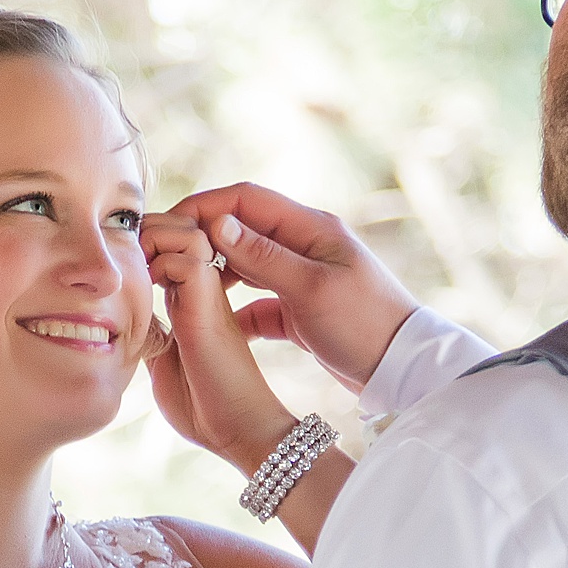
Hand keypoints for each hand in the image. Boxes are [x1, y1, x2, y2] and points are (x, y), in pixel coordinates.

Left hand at [140, 212, 293, 472]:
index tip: (120, 261)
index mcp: (190, 300)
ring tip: (136, 263)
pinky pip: (192, 256)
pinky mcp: (211, 305)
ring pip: (189, 231)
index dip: (146, 241)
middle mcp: (203, 289)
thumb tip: (122, 319)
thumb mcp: (163, 364)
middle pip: (181, 226)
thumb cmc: (204, 406)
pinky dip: (165, 258)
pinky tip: (148, 283)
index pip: (170, 245)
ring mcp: (209, 294)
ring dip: (157, 236)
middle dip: (148, 229)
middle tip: (124, 254)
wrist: (239, 432)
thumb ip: (150, 336)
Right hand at [169, 182, 416, 391]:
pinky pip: (258, 300)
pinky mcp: (302, 308)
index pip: (245, 199)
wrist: (404, 368)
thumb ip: (263, 256)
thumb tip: (218, 223)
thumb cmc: (364, 324)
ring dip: (214, 272)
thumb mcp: (311, 289)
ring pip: (246, 263)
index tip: (167, 225)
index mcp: (311, 227)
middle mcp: (305, 245)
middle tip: (163, 259)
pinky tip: (212, 323)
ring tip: (180, 288)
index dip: (203, 206)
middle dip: (201, 239)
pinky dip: (235, 308)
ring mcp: (303, 275)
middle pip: (241, 228)